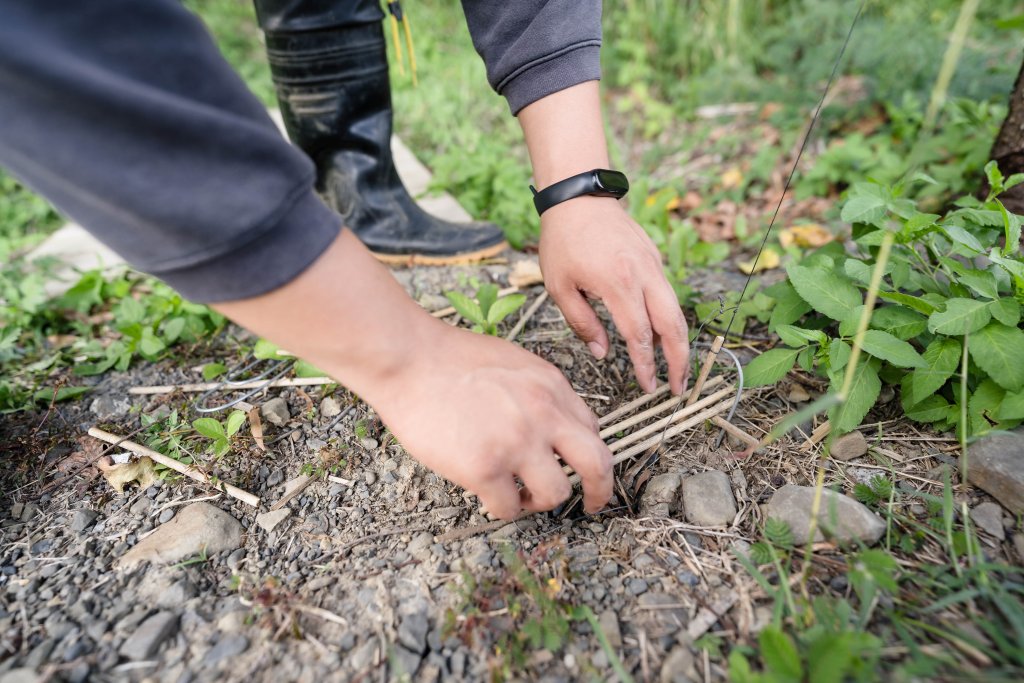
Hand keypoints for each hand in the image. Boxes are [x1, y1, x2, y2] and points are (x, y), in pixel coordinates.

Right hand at [373, 324, 612, 518]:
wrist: (408, 358)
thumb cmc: (447, 359)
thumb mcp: (513, 363)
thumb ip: (538, 393)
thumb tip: (549, 427)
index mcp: (552, 387)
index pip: (591, 430)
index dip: (588, 455)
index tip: (581, 469)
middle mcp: (544, 415)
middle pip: (597, 464)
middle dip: (600, 491)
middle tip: (591, 505)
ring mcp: (516, 443)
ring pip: (556, 494)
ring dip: (540, 502)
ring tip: (521, 497)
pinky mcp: (485, 468)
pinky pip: (510, 508)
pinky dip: (503, 509)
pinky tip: (489, 497)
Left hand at [539, 196, 690, 394]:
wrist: (578, 196)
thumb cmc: (562, 240)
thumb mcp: (560, 286)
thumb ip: (582, 322)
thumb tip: (602, 352)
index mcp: (619, 284)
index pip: (640, 335)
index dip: (646, 365)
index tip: (648, 386)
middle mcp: (644, 274)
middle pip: (672, 325)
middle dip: (679, 360)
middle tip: (679, 387)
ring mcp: (653, 264)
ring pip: (675, 309)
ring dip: (679, 341)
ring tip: (677, 367)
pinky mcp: (654, 257)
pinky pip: (666, 293)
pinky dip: (669, 317)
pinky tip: (662, 334)